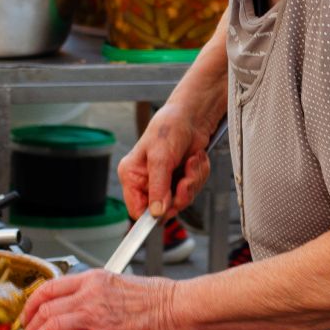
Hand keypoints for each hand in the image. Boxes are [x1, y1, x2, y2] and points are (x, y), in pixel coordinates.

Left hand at [14, 270, 177, 329]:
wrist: (175, 306)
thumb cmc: (154, 297)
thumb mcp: (116, 283)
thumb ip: (93, 293)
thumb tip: (76, 306)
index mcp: (92, 278)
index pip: (49, 287)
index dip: (32, 304)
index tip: (26, 316)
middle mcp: (90, 293)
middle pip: (46, 308)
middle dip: (28, 327)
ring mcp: (97, 314)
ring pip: (52, 326)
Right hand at [117, 102, 215, 218]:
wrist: (193, 116)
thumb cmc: (169, 128)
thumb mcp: (161, 158)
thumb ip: (158, 187)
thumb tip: (156, 213)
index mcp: (132, 175)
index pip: (136, 210)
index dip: (152, 214)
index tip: (168, 208)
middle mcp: (146, 181)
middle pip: (163, 209)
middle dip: (180, 194)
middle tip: (185, 179)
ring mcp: (165, 181)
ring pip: (181, 200)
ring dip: (192, 182)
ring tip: (191, 162)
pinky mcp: (180, 178)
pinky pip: (193, 190)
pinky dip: (198, 175)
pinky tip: (195, 160)